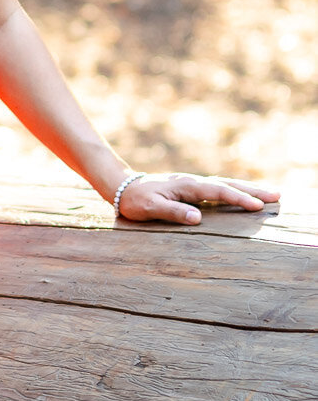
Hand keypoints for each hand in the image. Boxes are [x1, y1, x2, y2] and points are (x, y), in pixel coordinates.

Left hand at [116, 172, 279, 225]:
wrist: (124, 188)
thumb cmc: (136, 200)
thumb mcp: (151, 208)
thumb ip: (173, 212)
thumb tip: (198, 218)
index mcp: (186, 186)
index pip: (217, 192)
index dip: (238, 198)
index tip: (257, 205)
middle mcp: (193, 182)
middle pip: (228, 184)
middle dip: (252, 190)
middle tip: (276, 195)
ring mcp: (194, 184)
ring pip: (225, 184)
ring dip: (247, 188)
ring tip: (269, 193)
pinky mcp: (193, 189)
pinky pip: (219, 188)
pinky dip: (235, 190)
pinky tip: (245, 194)